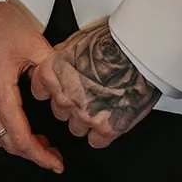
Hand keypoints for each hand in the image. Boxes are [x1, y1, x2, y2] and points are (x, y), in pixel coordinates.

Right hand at [0, 1, 63, 173]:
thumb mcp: (33, 42)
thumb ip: (52, 70)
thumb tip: (69, 87)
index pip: (19, 137)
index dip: (40, 155)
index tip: (56, 163)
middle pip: (5, 143)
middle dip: (31, 153)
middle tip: (52, 154)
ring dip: (16, 143)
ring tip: (39, 141)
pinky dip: (4, 129)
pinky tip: (18, 122)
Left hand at [28, 23, 159, 149]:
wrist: (141, 50)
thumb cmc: (114, 41)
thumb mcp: (77, 40)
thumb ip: (62, 58)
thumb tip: (59, 64)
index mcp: (53, 72)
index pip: (40, 91)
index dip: (55, 89)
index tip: (64, 87)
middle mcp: (65, 95)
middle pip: (60, 111)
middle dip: (73, 104)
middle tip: (91, 92)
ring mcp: (84, 114)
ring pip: (76, 128)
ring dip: (88, 118)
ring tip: (105, 102)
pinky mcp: (106, 128)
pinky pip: (96, 141)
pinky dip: (104, 132)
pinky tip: (112, 116)